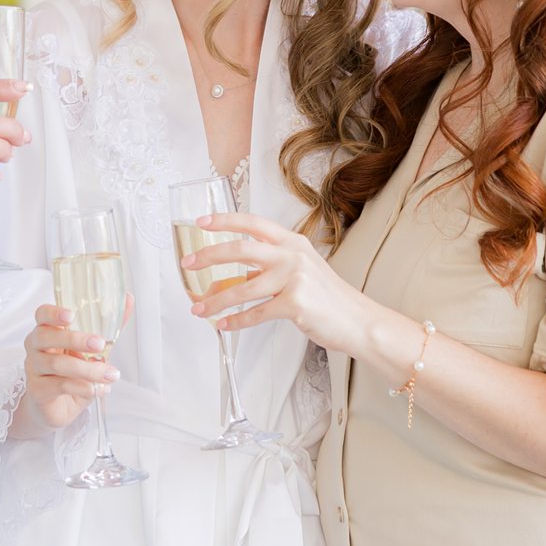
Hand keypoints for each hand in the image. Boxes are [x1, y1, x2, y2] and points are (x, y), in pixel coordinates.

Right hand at [17, 297, 128, 434]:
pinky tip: (98, 390)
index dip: (53, 313)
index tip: (71, 315)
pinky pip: (59, 385)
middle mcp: (36, 347)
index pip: (42, 314)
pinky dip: (82, 387)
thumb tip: (128, 299)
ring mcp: (34, 369)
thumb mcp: (93, 350)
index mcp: (47, 330)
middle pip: (45, 336)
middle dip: (74, 339)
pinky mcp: (37, 390)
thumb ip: (109, 326)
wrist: (58, 408)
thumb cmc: (74, 373)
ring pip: (56, 363)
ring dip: (87, 369)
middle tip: (100, 344)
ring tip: (110, 375)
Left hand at [181, 213, 379, 355]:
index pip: (253, 223)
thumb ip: (266, 271)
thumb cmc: (328, 299)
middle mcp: (292, 255)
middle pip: (241, 249)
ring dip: (216, 299)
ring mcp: (294, 278)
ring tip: (199, 308)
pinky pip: (256, 313)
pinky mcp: (294, 303)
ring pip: (243, 289)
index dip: (225, 220)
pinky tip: (223, 325)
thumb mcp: (299, 273)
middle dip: (209, 256)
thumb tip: (227, 280)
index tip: (202, 222)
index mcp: (293, 242)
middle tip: (188, 264)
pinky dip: (236, 321)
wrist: (357, 320)